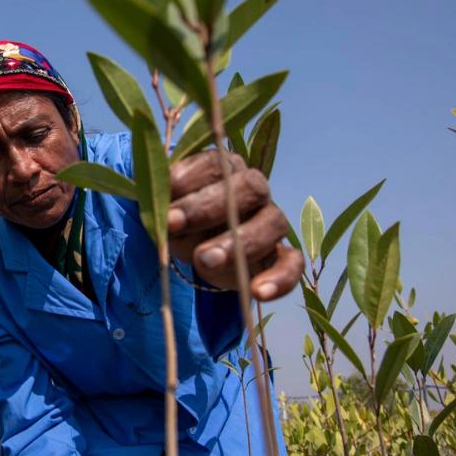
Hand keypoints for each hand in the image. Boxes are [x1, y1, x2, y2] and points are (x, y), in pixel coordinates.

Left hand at [166, 151, 303, 300]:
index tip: (163, 198)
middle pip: (250, 186)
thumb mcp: (166, 212)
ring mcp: (270, 221)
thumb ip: (164, 206)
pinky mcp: (280, 255)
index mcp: (223, 169)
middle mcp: (254, 189)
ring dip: (238, 242)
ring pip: (273, 222)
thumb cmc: (181, 222)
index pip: (215, 163)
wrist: (199, 253)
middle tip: (173, 225)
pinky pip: (293, 263)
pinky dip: (281, 278)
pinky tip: (258, 292)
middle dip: (208, 206)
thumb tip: (162, 206)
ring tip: (204, 260)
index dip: (189, 179)